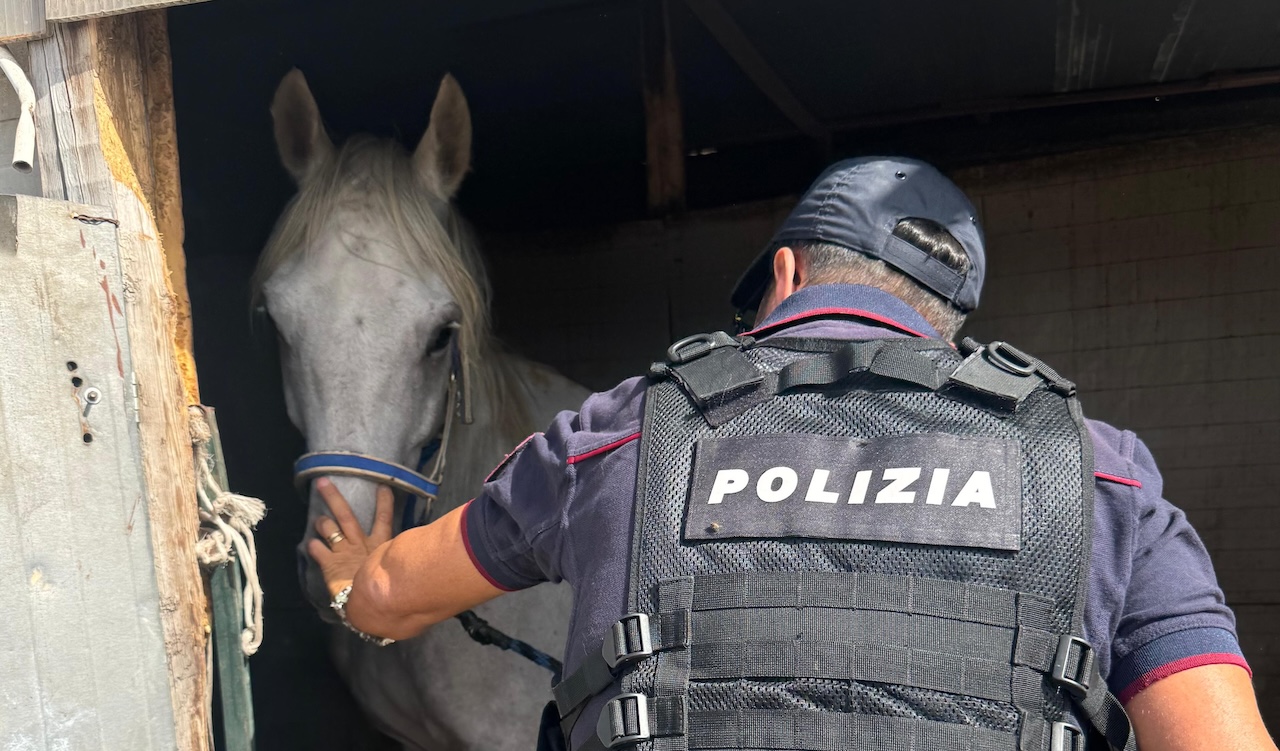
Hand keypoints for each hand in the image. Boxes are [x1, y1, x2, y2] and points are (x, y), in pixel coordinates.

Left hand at [306, 478, 393, 598]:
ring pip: (329, 530)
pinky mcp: (330, 564)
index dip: (383, 502)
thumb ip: (398, 559)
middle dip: (334, 498)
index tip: (382, 486)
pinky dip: (313, 546)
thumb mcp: (395, 569)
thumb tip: (415, 554)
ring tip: (319, 521)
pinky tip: (311, 545)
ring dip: (322, 523)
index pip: (384, 518)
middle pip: (346, 516)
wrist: (369, 605)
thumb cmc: (385, 589)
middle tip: (322, 482)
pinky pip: (317, 550)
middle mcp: (359, 544)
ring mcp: (343, 552)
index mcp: (379, 544)